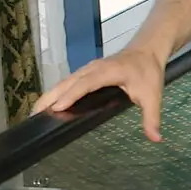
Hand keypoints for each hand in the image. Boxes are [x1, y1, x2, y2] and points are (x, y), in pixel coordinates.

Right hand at [30, 46, 168, 141]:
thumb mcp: (153, 96)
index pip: (85, 84)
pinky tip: (49, 104)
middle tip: (34, 115)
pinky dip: (57, 91)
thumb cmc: (148, 72)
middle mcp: (93, 68)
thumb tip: (156, 139)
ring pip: (65, 81)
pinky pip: (68, 81)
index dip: (71, 95)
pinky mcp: (86, 72)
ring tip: (35, 112)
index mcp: (108, 72)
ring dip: (50, 94)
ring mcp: (88, 69)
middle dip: (50, 97)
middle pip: (68, 82)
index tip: (56, 108)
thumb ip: (151, 117)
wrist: (147, 50)